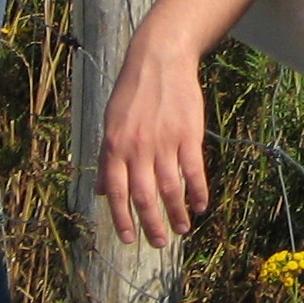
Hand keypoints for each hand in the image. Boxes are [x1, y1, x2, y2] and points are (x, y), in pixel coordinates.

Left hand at [99, 30, 207, 249]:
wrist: (159, 60)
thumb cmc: (133, 92)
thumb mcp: (111, 123)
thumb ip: (109, 159)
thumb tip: (103, 192)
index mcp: (115, 147)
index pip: (117, 193)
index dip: (123, 219)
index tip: (129, 239)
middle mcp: (138, 149)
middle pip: (144, 197)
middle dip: (151, 224)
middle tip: (158, 242)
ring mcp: (164, 142)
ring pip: (170, 189)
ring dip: (176, 213)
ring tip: (181, 229)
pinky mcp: (188, 135)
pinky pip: (193, 171)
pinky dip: (198, 192)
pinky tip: (200, 206)